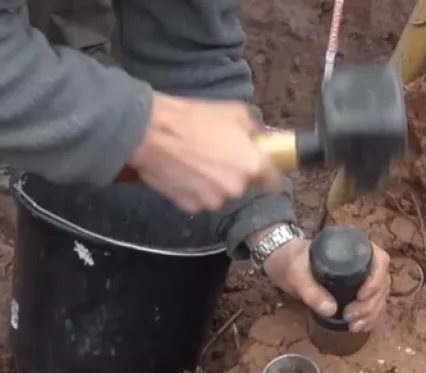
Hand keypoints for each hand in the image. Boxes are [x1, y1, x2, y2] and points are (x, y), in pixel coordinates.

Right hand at [128, 93, 282, 212]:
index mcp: (252, 165)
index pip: (274, 182)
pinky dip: (195, 189)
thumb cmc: (193, 119)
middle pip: (244, 186)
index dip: (271, 176)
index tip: (267, 173)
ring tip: (197, 162)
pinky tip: (184, 171)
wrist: (151, 133)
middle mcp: (236, 188)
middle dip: (236, 174)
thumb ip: (256, 131)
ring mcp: (213, 200)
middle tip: (219, 156)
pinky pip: (200, 199)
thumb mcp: (235, 112)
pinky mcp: (191, 207)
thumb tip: (263, 141)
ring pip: (221, 194)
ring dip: (215, 183)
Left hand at [260, 234, 391, 331]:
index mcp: (353, 247)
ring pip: (380, 294)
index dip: (376, 280)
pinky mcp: (356, 288)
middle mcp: (362, 259)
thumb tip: (332, 310)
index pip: (379, 260)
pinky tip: (363, 327)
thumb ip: (311, 291)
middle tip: (350, 317)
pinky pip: (372, 302)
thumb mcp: (295, 273)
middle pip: (382, 281)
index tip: (361, 296)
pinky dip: (370, 316)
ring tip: (355, 326)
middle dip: (371, 303)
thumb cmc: (290, 260)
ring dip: (372, 312)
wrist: (282, 262)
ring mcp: (361, 274)